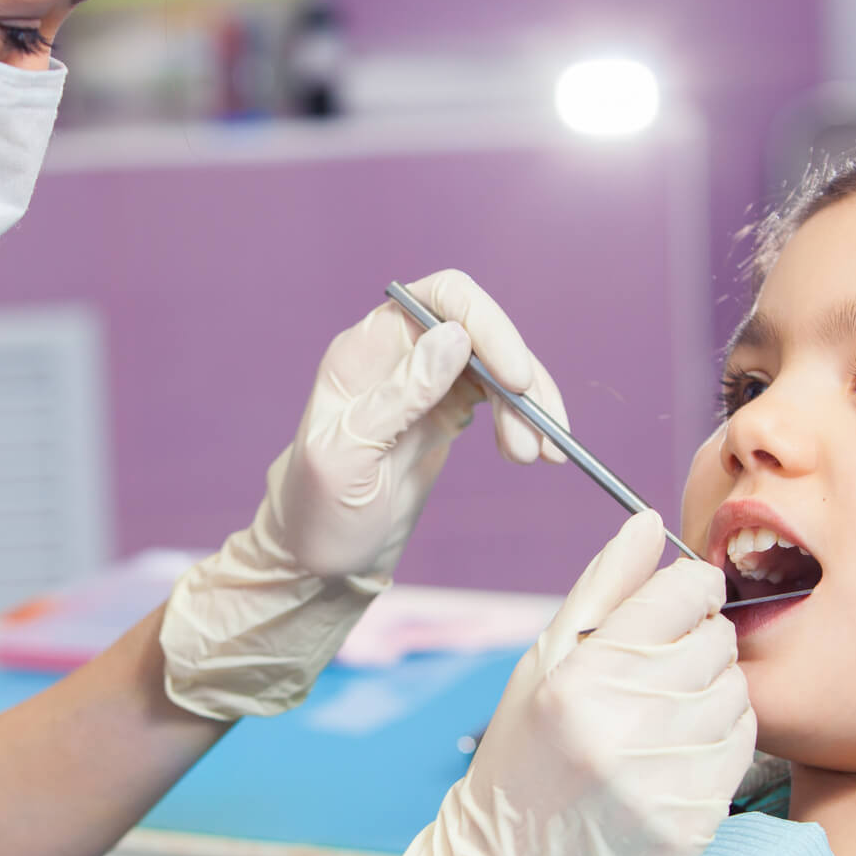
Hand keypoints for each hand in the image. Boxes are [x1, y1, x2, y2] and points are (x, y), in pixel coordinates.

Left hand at [268, 267, 568, 580]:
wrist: (319, 557)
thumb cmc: (316, 509)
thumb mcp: (348, 457)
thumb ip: (399, 396)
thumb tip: (455, 337)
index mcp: (366, 349)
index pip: (439, 299)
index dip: (486, 324)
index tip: (516, 377)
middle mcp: (400, 354)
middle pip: (480, 331)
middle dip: (518, 378)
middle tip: (539, 437)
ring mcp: (427, 382)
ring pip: (497, 367)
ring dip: (527, 406)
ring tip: (536, 456)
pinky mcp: (447, 412)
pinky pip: (499, 399)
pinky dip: (523, 420)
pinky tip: (531, 451)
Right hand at [313, 510, 755, 855]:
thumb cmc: (522, 760)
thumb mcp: (542, 665)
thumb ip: (602, 590)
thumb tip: (647, 522)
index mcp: (578, 677)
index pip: (682, 595)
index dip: (691, 589)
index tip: (682, 602)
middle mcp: (621, 726)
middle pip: (718, 643)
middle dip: (700, 644)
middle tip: (664, 668)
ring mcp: (659, 781)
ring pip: (738, 695)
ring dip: (713, 694)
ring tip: (665, 715)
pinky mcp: (690, 826)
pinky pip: (741, 751)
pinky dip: (720, 743)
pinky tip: (677, 754)